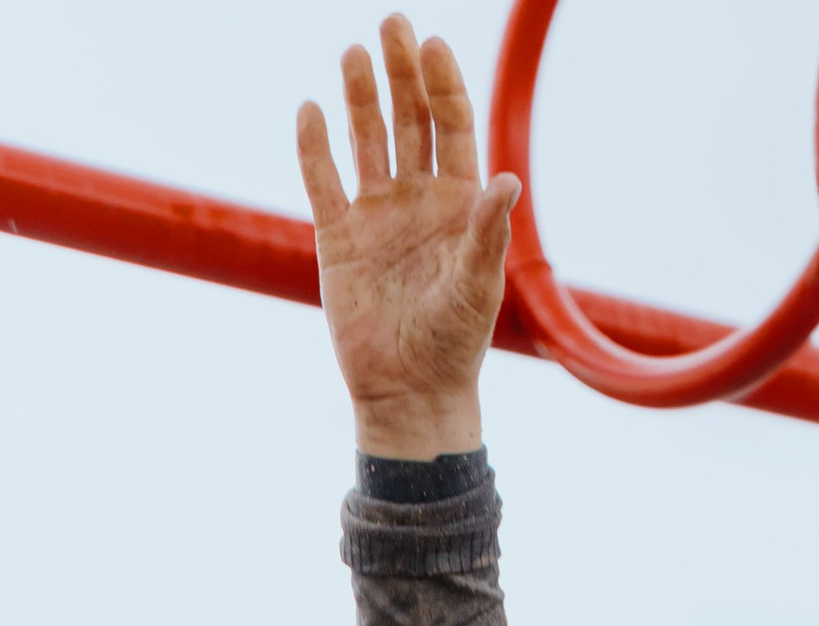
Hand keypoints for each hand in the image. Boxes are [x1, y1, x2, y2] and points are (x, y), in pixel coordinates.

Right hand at [297, 19, 518, 457]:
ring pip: (367, 141)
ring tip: (355, 51)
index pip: (452, 129)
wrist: (409, 395)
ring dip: (361, 96)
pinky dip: (314, 147)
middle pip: (409, 121)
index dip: (443, 86)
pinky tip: (311, 109)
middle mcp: (418, 201)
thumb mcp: (478, 287)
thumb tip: (507, 180)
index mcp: (459, 205)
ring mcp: (377, 216)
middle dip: (402, 74)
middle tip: (393, 24)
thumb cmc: (454, 345)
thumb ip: (488, 233)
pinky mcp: (338, 240)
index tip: (433, 45)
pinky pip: (323, 182)